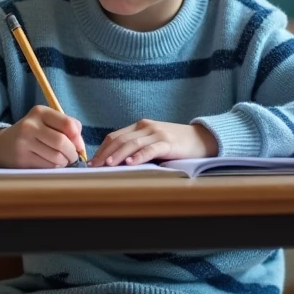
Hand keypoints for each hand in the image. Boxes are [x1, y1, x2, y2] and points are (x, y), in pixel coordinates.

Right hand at [0, 106, 83, 168]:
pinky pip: (47, 167)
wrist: (2, 145)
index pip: (67, 124)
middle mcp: (30, 125)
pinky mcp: (21, 159)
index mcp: (40, 112)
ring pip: (56, 157)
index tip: (79, 145)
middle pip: (62, 142)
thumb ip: (68, 127)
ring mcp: (24, 142)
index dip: (78, 138)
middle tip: (72, 157)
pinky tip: (50, 164)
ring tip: (61, 160)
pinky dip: (54, 168)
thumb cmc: (33, 133)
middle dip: (72, 153)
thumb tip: (81, 146)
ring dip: (64, 162)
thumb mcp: (47, 122)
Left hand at [90, 120, 217, 166]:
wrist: (201, 139)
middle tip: (94, 166)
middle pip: (120, 139)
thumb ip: (137, 147)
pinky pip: (151, 149)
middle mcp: (146, 127)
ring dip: (118, 155)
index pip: (115, 136)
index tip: (92, 162)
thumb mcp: (153, 142)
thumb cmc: (175, 144)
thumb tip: (115, 163)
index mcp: (140, 126)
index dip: (102, 149)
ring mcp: (157, 133)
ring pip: (132, 143)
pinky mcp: (168, 142)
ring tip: (108, 165)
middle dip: (105, 154)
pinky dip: (139, 156)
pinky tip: (131, 163)